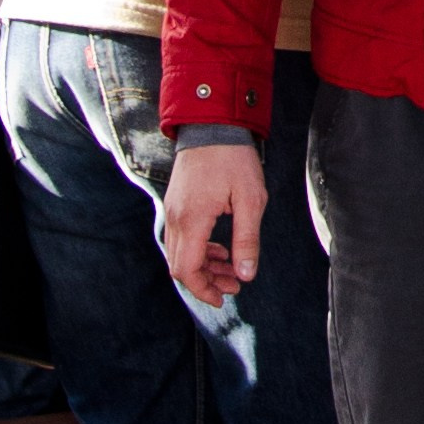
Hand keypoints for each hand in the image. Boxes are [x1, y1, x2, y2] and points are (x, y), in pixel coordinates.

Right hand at [163, 137, 265, 303]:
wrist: (212, 125)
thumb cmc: (234, 159)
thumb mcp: (250, 200)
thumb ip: (247, 240)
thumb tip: (245, 275)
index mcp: (192, 219)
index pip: (186, 270)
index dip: (203, 290)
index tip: (223, 299)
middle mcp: (175, 218)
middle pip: (179, 266)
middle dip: (206, 281)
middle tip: (234, 286)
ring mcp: (172, 210)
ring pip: (179, 253)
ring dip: (203, 266)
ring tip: (232, 270)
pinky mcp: (176, 204)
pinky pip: (180, 238)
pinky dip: (198, 250)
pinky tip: (220, 250)